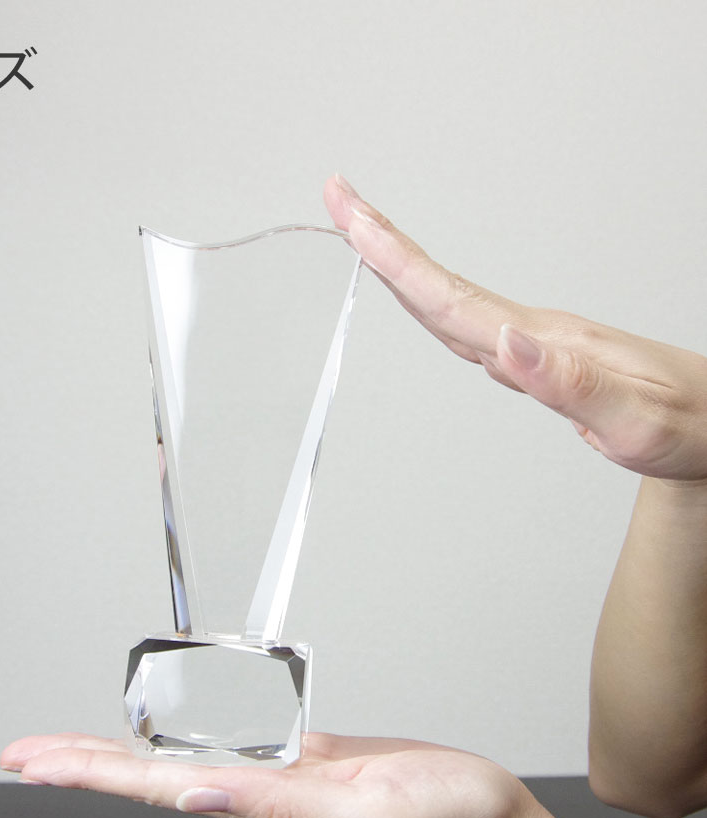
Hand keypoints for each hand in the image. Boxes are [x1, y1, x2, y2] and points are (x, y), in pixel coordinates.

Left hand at [0, 731, 528, 817]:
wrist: (479, 816)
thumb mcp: (366, 814)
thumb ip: (284, 810)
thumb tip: (198, 798)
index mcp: (265, 810)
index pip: (157, 791)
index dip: (91, 776)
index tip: (33, 765)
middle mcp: (256, 798)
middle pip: (151, 779)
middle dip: (82, 765)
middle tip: (20, 753)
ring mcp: (273, 779)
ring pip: (180, 762)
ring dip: (121, 752)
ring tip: (71, 747)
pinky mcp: (296, 759)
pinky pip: (222, 745)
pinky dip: (179, 738)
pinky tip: (162, 736)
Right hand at [325, 175, 706, 483]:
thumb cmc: (688, 427)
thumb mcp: (636, 420)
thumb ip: (570, 385)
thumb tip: (503, 345)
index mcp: (547, 341)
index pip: (455, 297)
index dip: (397, 260)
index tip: (353, 218)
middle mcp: (535, 332)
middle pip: (442, 284)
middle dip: (384, 242)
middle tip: (339, 198)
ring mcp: (536, 342)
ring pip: (451, 301)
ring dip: (401, 266)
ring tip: (361, 233)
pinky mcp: (539, 357)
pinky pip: (470, 325)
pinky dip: (431, 303)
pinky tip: (419, 299)